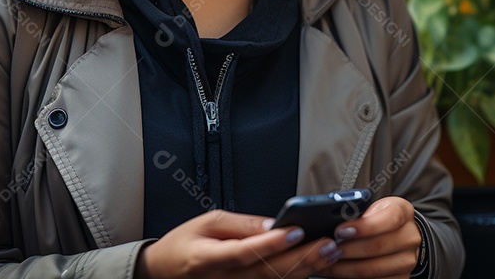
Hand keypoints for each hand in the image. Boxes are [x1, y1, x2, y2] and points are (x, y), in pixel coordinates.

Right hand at [135, 209, 342, 278]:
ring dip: (305, 269)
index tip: (295, 230)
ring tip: (329, 253)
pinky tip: (314, 267)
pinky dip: (295, 278)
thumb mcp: (206, 222)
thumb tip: (271, 222)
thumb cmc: (184, 246)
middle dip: (301, 258)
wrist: (165, 273)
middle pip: (268, 272)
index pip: (245, 252)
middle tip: (328, 243)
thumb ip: (240, 224)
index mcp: (209, 258)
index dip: (271, 244)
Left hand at [316, 196, 421, 278]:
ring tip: (327, 262)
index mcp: (402, 212)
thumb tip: (333, 223)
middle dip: (348, 249)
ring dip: (345, 268)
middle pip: (376, 247)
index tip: (341, 230)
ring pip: (373, 269)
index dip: (363, 227)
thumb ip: (358, 213)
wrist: (401, 235)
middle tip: (328, 249)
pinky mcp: (402, 277)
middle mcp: (409, 236)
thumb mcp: (373, 207)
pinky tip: (338, 272)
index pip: (387, 218)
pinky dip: (352, 278)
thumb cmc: (380, 218)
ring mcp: (407, 260)